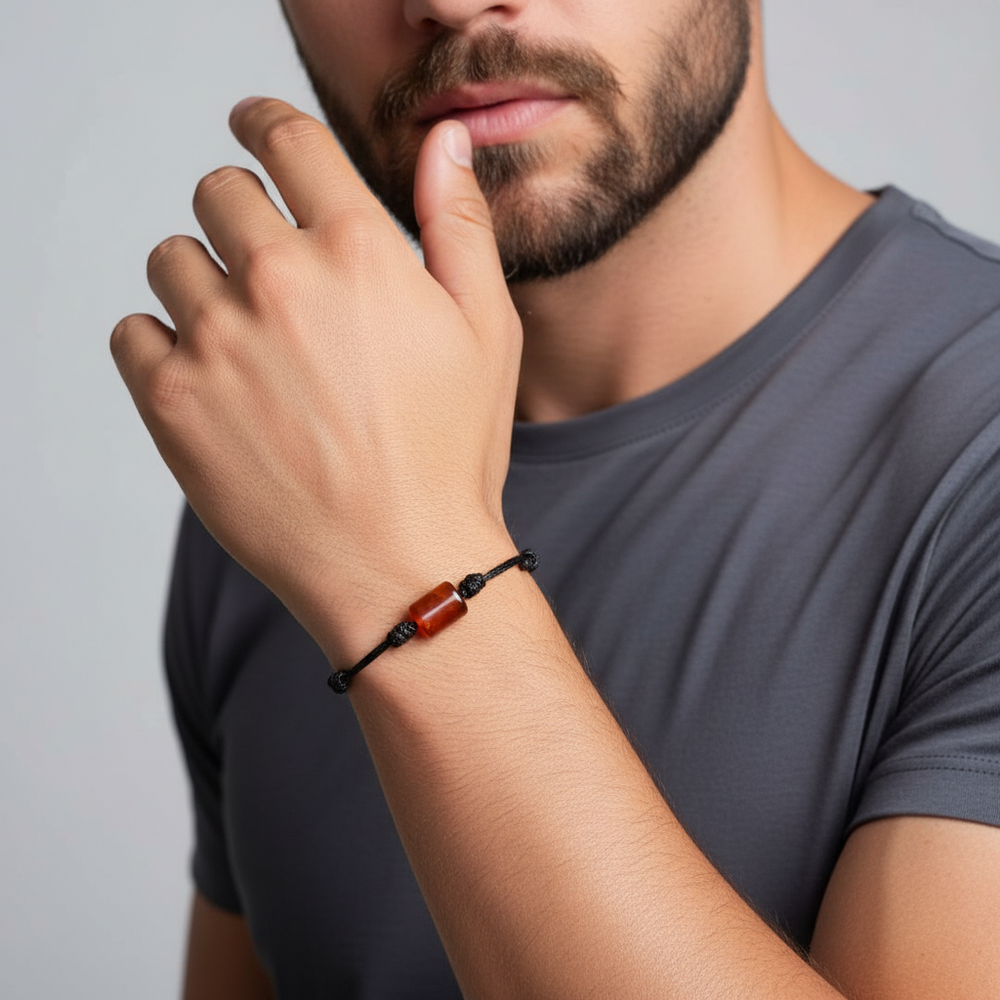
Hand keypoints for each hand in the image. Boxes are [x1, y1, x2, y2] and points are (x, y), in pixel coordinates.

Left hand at [111, 99, 521, 648]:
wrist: (401, 563)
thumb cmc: (451, 453)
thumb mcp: (486, 329)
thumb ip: (458, 222)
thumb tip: (442, 141)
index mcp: (359, 250)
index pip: (283, 137)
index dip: (264, 122)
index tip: (254, 130)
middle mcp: (280, 281)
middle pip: (218, 192)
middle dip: (243, 215)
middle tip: (271, 270)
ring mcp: (217, 340)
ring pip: (171, 259)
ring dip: (203, 281)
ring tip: (249, 340)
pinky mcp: (172, 401)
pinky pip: (133, 331)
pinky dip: (163, 344)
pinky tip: (214, 381)